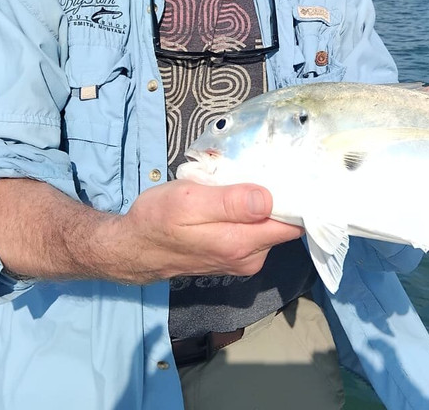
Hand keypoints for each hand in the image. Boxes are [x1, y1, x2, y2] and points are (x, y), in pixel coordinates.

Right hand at [115, 181, 302, 283]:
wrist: (133, 247)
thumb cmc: (157, 219)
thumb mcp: (188, 201)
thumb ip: (230, 202)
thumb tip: (268, 200)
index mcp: (241, 244)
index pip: (292, 224)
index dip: (295, 197)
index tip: (291, 173)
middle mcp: (249, 258)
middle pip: (284, 223)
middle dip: (276, 195)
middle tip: (259, 168)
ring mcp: (243, 260)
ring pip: (269, 225)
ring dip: (260, 202)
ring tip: (239, 180)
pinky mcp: (234, 256)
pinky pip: (254, 230)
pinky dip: (248, 212)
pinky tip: (231, 197)